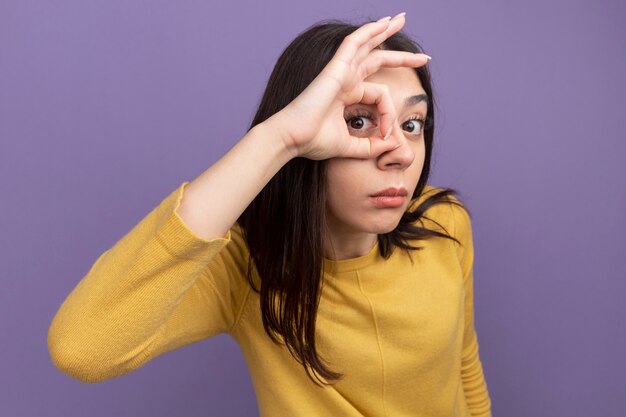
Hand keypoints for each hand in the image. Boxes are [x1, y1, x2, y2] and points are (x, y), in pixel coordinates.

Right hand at [270, 14, 430, 160]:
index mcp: (347, 96)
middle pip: (377, 60)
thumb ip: (371, 146)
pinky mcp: (335, 68)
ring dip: (385, 32)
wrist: (293, 139)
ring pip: (367, 45)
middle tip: (422, 55)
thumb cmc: (314, 143)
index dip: (389, 114)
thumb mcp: (351, 146)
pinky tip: (383, 23)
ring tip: (401, 19)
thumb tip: (390, 144)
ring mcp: (340, 72)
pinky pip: (354, 42)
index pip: (380, 96)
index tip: (387, 135)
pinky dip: (368, 31)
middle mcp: (345, 80)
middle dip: (400, 55)